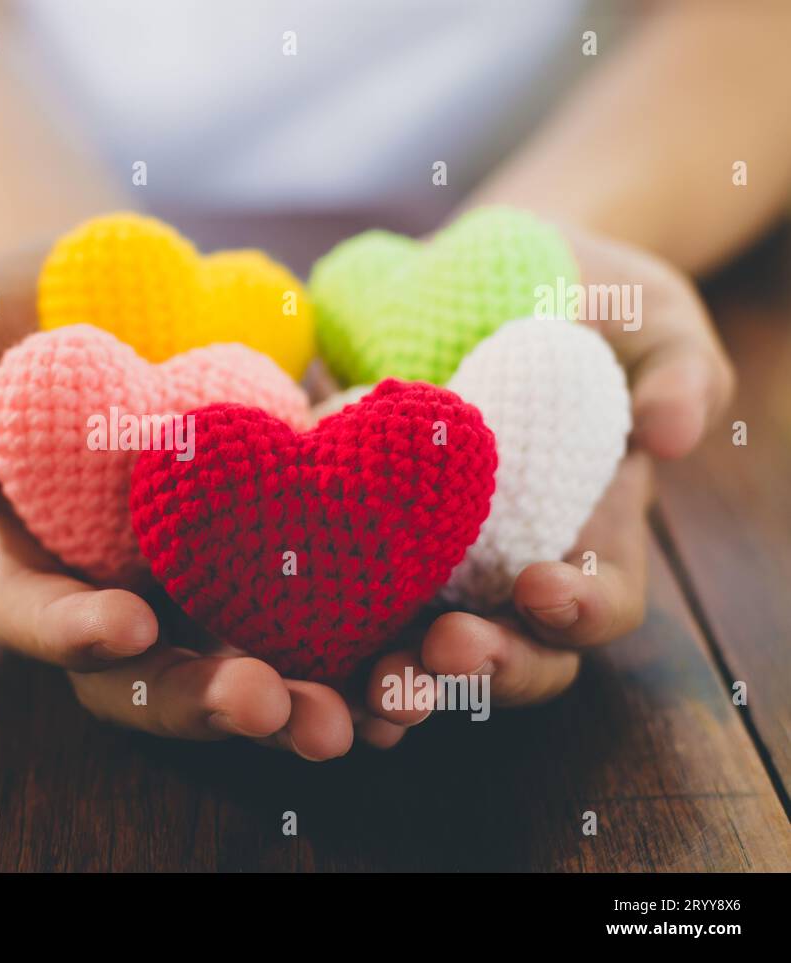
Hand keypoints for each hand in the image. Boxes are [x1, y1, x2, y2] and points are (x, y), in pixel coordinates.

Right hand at [0, 244, 355, 759]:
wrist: (115, 282)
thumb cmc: (9, 306)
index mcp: (24, 553)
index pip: (33, 613)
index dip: (71, 633)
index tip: (127, 625)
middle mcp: (108, 585)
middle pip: (143, 675)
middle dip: (201, 700)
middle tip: (267, 705)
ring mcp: (193, 573)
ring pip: (239, 661)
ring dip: (299, 700)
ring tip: (359, 716)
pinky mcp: (273, 542)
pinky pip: (318, 605)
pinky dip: (365, 637)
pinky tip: (421, 653)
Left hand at [347, 226, 735, 744]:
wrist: (474, 274)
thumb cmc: (580, 299)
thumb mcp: (647, 317)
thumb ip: (680, 368)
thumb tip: (671, 432)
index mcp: (586, 535)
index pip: (597, 604)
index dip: (579, 611)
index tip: (542, 587)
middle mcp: (501, 570)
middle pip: (504, 654)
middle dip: (478, 669)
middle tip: (439, 653)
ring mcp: (423, 562)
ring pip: (414, 651)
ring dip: (397, 678)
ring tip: (368, 683)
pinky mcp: (350, 536)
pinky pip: (335, 601)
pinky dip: (319, 636)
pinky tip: (290, 646)